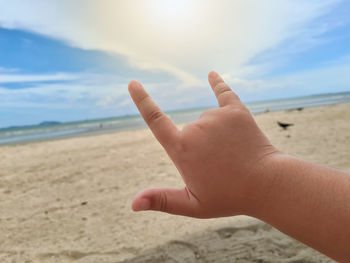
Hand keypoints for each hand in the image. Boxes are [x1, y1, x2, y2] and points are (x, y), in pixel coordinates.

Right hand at [128, 71, 278, 217]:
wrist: (268, 184)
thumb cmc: (229, 197)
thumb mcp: (192, 205)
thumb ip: (161, 200)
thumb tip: (132, 204)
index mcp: (182, 149)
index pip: (155, 120)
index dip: (142, 100)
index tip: (133, 82)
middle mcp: (196, 128)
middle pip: (189, 130)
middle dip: (198, 145)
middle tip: (219, 164)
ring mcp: (217, 117)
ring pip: (206, 120)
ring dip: (213, 133)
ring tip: (231, 153)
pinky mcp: (236, 110)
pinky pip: (224, 93)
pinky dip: (218, 85)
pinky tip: (211, 75)